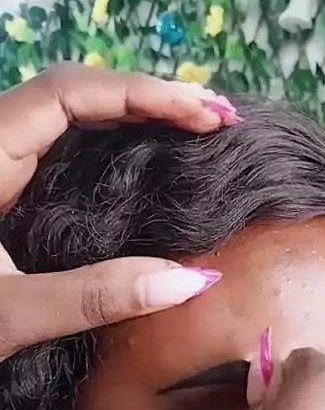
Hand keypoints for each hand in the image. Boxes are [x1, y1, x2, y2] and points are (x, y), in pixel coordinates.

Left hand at [0, 63, 234, 358]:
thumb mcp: (13, 316)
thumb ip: (95, 297)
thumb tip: (192, 282)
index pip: (68, 94)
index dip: (141, 93)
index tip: (203, 114)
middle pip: (77, 94)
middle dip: (151, 98)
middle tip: (218, 119)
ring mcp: (3, 172)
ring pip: (73, 120)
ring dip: (138, 117)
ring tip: (200, 127)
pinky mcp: (11, 197)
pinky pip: (69, 154)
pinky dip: (118, 148)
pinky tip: (154, 160)